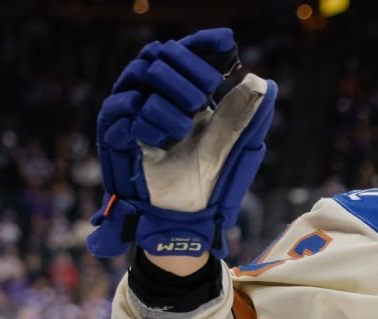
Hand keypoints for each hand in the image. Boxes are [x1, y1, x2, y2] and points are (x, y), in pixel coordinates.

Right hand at [87, 28, 277, 258]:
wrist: (187, 219)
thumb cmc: (209, 182)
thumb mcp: (232, 146)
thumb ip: (244, 114)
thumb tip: (262, 82)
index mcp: (183, 96)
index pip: (185, 54)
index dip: (202, 43)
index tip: (226, 42)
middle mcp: (154, 97)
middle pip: (160, 56)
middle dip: (187, 69)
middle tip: (207, 89)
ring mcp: (132, 114)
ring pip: (139, 77)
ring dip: (168, 93)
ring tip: (186, 120)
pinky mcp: (114, 137)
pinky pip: (121, 110)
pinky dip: (145, 116)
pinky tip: (167, 134)